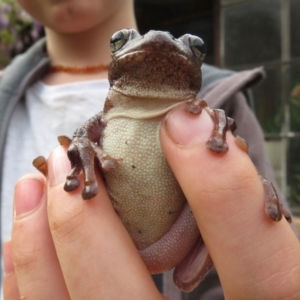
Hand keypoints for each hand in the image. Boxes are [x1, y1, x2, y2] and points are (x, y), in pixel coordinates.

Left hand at [4, 106, 299, 299]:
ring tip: (30, 187)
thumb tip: (188, 129)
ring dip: (38, 252)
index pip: (264, 273)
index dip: (225, 193)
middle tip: (63, 158)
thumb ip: (234, 211)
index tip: (182, 124)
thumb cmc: (255, 293)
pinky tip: (18, 240)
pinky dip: (26, 284)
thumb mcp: (270, 258)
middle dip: (85, 224)